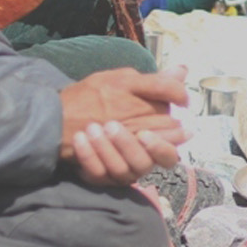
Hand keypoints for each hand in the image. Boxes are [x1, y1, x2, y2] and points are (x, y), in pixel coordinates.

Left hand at [61, 66, 189, 184]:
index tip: (144, 134)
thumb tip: (184, 69)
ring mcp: (118, 171)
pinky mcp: (97, 177)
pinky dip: (88, 156)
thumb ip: (157, 83)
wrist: (62, 113)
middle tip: (111, 125)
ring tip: (91, 128)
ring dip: (106, 149)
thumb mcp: (129, 84)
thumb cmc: (101, 98)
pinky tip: (80, 139)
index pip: (168, 155)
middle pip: (143, 165)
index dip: (160, 147)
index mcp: (152, 140)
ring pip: (120, 170)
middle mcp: (138, 159)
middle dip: (128, 146)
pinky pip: (96, 174)